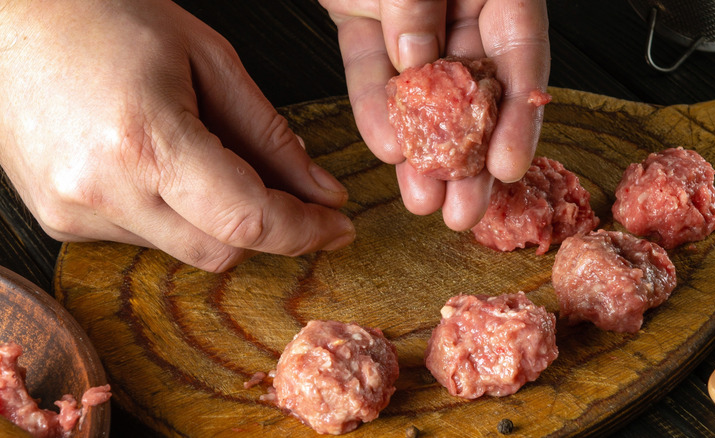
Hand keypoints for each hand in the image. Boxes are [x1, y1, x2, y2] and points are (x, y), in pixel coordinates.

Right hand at [0, 0, 354, 271]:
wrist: (11, 17)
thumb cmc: (107, 16)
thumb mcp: (210, 61)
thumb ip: (271, 136)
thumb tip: (321, 192)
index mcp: (144, 140)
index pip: (248, 220)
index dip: (304, 231)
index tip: (337, 227)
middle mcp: (102, 189)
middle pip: (221, 249)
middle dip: (270, 230)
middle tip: (299, 200)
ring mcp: (73, 210)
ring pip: (185, 249)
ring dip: (220, 220)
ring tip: (213, 160)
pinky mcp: (59, 220)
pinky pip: (146, 238)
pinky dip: (176, 215)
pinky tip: (166, 169)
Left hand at [320, 0, 549, 229]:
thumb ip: (419, 4)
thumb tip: (415, 58)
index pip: (522, 54)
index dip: (519, 116)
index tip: (509, 167)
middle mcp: (460, 6)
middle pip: (474, 90)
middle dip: (468, 157)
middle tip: (465, 209)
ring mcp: (412, 19)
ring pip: (423, 95)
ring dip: (421, 151)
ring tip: (424, 201)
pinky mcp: (366, 25)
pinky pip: (371, 74)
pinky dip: (374, 112)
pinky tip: (385, 151)